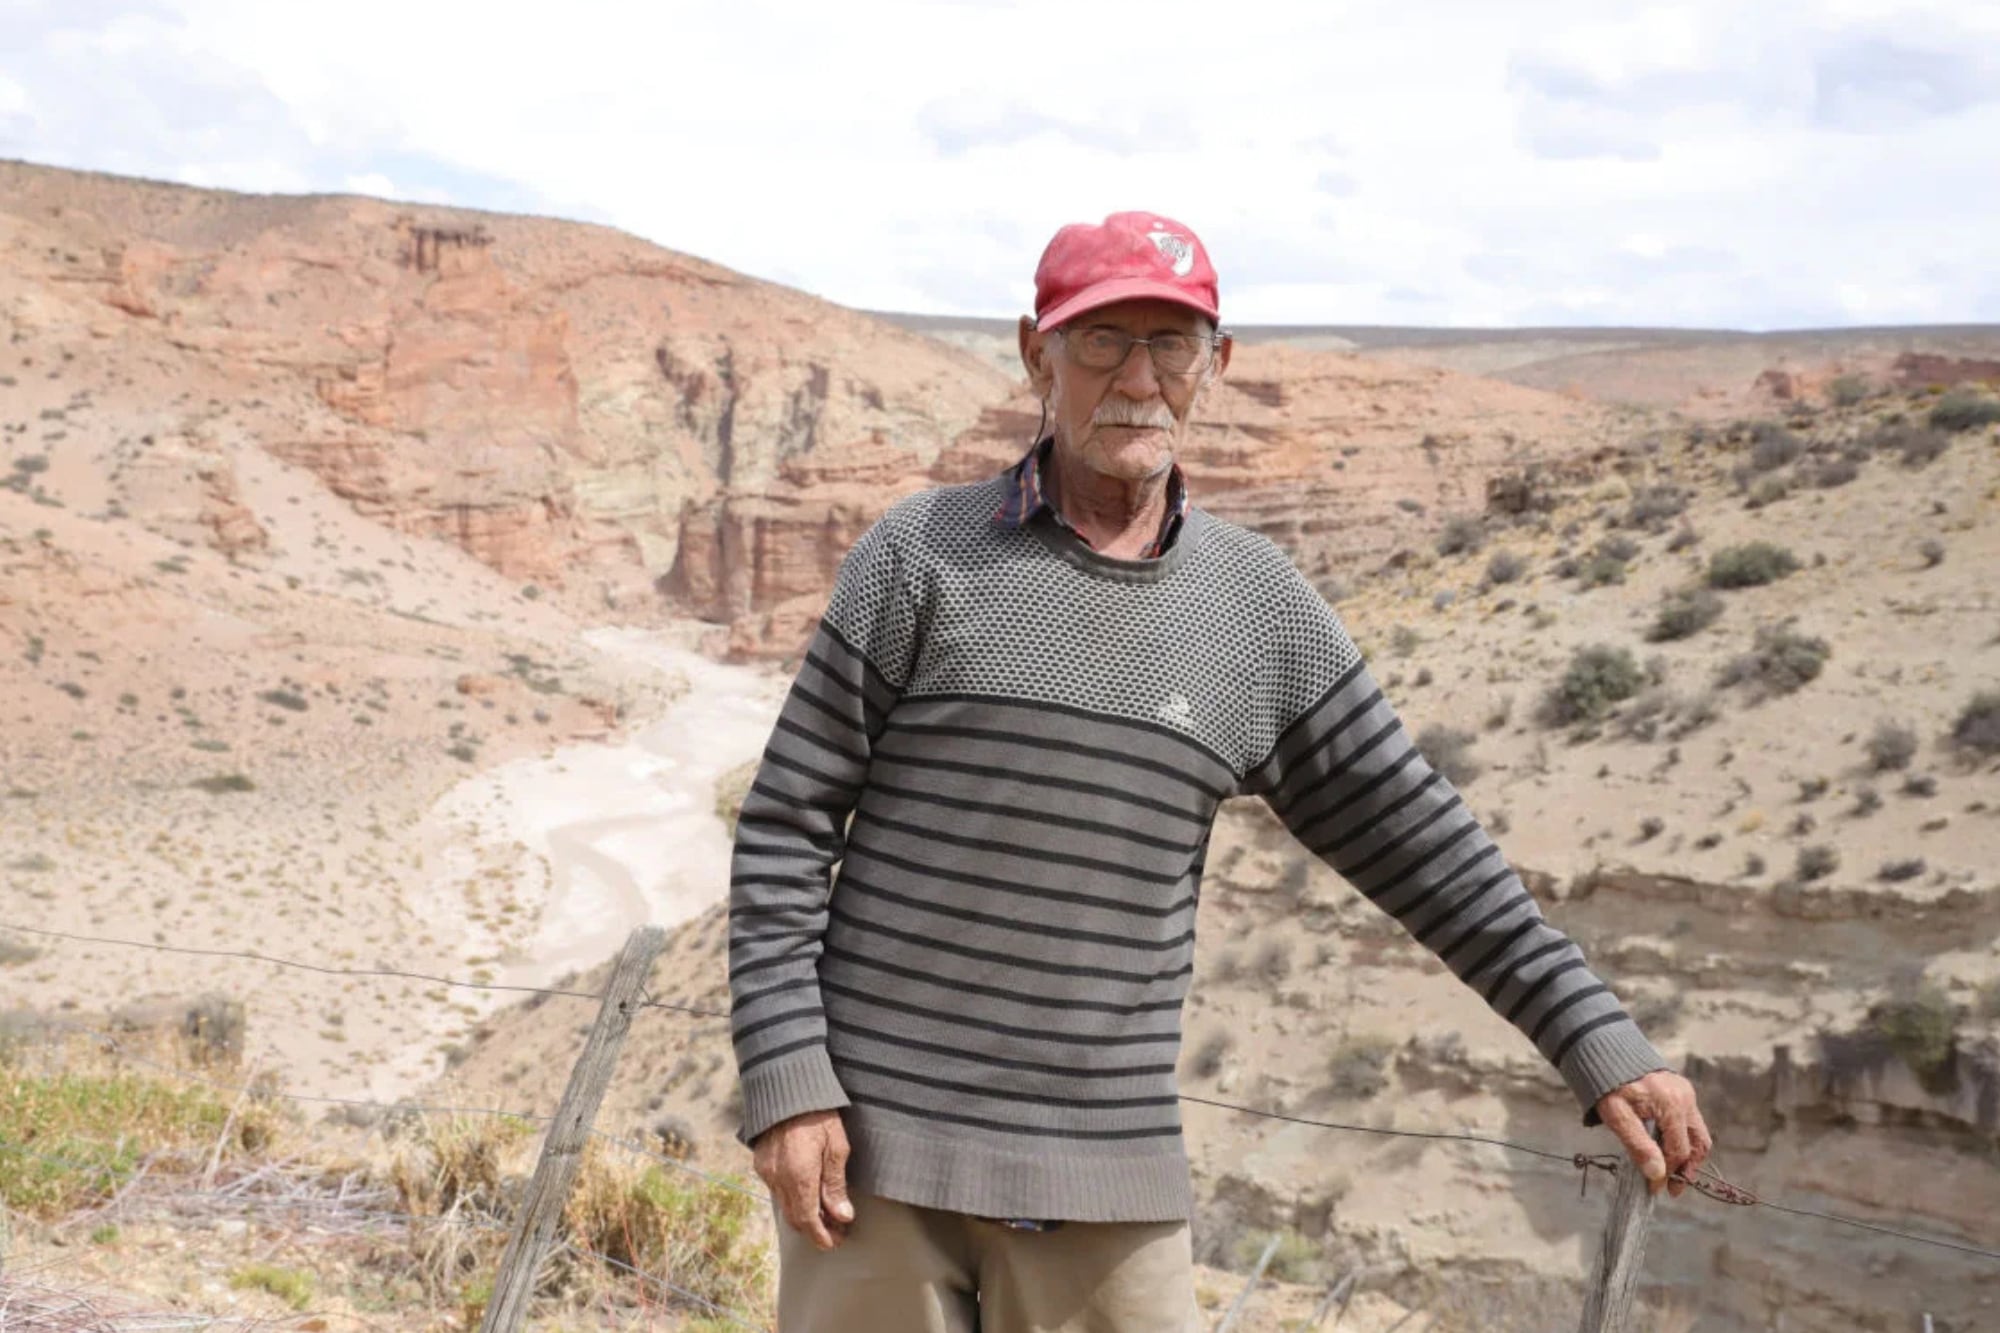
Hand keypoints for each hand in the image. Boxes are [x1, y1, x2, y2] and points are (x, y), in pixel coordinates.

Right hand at [752, 1109, 853, 1248]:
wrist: (787, 1088)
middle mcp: (778, 1179)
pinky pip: (776, 1191)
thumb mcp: (836, 1147)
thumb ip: (836, 1184)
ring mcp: (767, 1172)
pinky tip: (807, 1194)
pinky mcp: (761, 1164)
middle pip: (795, 1218)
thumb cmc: (818, 1114)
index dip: (822, 1236)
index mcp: (799, 1176)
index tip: (835, 1242)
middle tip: (836, 1230)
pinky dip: (792, 1199)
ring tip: (825, 1214)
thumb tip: (842, 1216)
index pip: (808, 1221)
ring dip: (804, 1215)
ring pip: (785, 1207)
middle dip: (815, 1229)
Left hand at [1595, 1070, 1710, 1197]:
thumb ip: (1637, 1144)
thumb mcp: (1616, 1116)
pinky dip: (1683, 1139)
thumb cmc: (1608, 1086)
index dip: (1669, 1173)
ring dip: (1688, 1155)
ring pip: (1698, 1133)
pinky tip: (1668, 1149)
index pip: (1678, 1150)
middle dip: (1686, 1169)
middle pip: (1697, 1143)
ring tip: (1673, 1173)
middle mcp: (1685, 1098)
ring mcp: (1686, 1093)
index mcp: (1671, 1104)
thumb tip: (1657, 1174)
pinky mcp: (1683, 1090)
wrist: (1607, 1053)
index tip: (1655, 1188)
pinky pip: (1691, 1121)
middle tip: (1673, 1188)